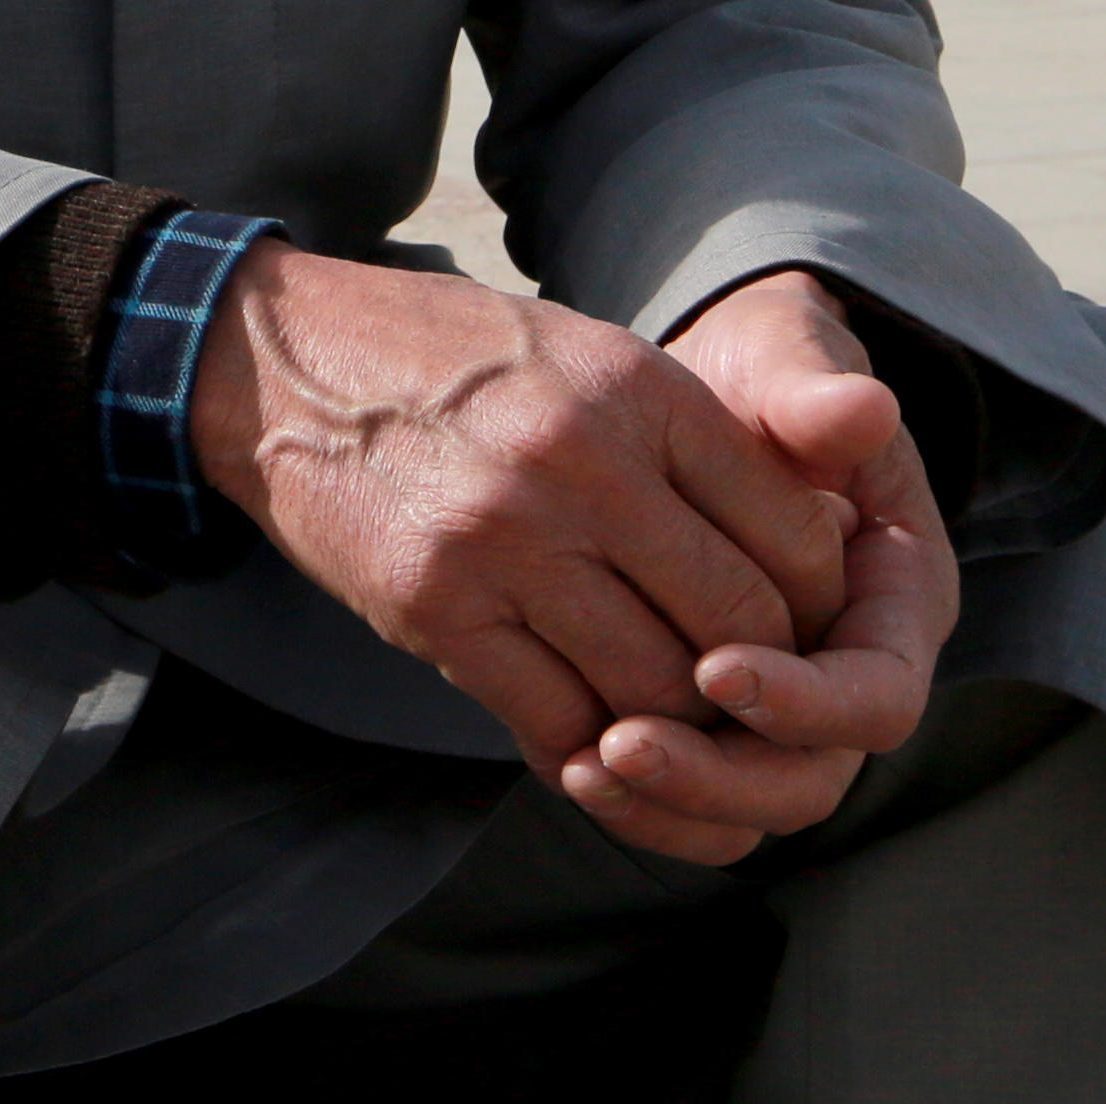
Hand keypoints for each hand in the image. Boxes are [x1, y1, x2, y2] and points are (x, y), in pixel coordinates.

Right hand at [188, 249, 851, 854]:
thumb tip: (815, 536)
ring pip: (655, 692)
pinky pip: (554, 721)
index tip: (803, 623)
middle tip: (748, 694)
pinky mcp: (437, 611)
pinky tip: (595, 738)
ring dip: (677, 729)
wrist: (286, 362)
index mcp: (638, 390)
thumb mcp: (591, 355)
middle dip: (762, 681)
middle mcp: (582, 464)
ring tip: (673, 724)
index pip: (791, 531)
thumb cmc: (458, 361)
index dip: (819, 601)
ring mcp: (506, 543)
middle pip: (738, 626)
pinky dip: (591, 751)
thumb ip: (694, 441)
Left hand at [594, 271, 958, 866]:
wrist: (699, 393)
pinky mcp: (712, 720)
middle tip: (622, 743)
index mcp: (897, 602)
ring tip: (584, 762)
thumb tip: (864, 409)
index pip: (877, 696)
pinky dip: (640, 799)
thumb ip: (816, 393)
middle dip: (722, 776)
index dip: (806, 701)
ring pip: (746, 804)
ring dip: (671, 800)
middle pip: (808, 777)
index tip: (717, 668)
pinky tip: (569, 762)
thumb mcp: (785, 361)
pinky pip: (691, 797)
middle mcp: (846, 674)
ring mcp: (780, 708)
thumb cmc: (758, 371)